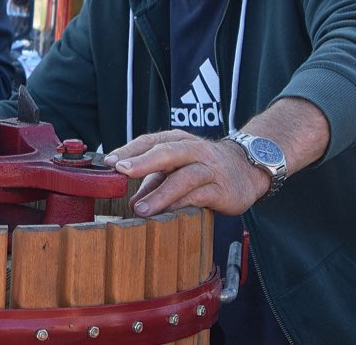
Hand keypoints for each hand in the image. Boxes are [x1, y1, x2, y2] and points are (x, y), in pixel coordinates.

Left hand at [104, 130, 269, 216]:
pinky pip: (198, 196)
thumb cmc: (204, 167)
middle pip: (167, 152)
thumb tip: (131, 200)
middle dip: (142, 161)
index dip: (129, 150)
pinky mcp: (221, 189)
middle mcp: (193, 150)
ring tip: (140, 208)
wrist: (247, 169)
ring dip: (160, 193)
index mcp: (178, 140)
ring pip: (183, 177)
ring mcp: (209, 169)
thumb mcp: (177, 167)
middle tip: (121, 171)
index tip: (109, 162)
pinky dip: (180, 205)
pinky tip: (166, 215)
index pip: (150, 141)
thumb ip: (154, 180)